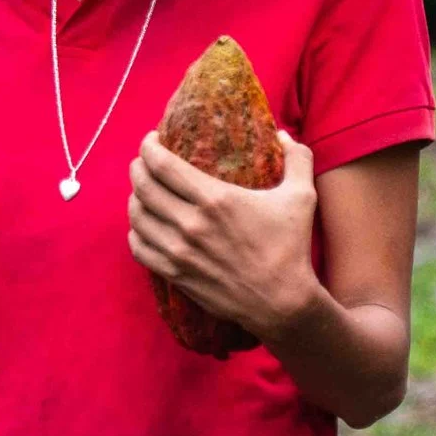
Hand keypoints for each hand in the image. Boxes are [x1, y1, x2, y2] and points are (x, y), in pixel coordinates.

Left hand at [127, 129, 318, 345]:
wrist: (282, 302)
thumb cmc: (291, 247)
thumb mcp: (301, 197)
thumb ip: (297, 158)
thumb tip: (283, 134)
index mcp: (215, 198)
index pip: (163, 165)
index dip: (148, 147)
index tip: (152, 141)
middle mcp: (191, 223)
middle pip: (144, 187)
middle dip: (137, 168)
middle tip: (143, 163)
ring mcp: (179, 251)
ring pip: (137, 217)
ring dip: (134, 199)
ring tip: (142, 192)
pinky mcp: (175, 275)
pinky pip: (139, 249)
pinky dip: (135, 233)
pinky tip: (143, 226)